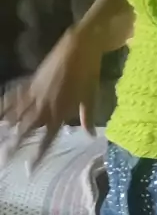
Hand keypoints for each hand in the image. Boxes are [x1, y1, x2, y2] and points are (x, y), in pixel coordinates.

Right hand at [0, 27, 102, 165]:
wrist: (78, 46)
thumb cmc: (88, 72)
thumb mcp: (90, 96)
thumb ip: (87, 116)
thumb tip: (90, 134)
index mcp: (61, 111)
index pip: (48, 138)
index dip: (38, 153)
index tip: (30, 168)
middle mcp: (45, 105)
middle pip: (28, 128)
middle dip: (16, 144)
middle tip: (5, 158)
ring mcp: (36, 93)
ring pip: (18, 114)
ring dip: (8, 128)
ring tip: (0, 141)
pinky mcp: (31, 82)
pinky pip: (15, 95)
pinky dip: (5, 104)